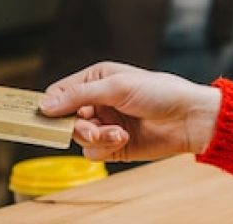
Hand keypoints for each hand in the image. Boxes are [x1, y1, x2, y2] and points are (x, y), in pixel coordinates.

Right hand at [39, 62, 220, 161]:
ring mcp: (104, 124)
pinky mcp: (114, 145)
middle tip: (92, 127)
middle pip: (65, 119)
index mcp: (95, 80)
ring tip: (118, 133)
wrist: (188, 118)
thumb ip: (79, 95)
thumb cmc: (158, 92)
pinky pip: (93, 153)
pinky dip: (105, 148)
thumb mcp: (116, 86)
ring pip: (78, 138)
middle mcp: (96, 102)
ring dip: (95, 137)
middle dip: (78, 125)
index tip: (44, 117)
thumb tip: (45, 105)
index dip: (51, 105)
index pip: (60, 92)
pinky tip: (124, 139)